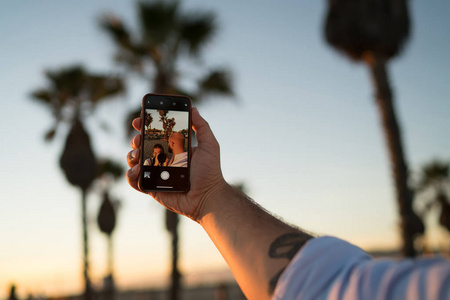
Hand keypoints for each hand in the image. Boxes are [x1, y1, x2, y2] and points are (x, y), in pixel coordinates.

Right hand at [126, 107, 226, 221]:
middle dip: (136, 139)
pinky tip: (139, 169)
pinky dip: (131, 174)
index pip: (155, 134)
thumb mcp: (209, 145)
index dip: (145, 126)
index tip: (140, 119)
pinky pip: (135, 181)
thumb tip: (193, 108)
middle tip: (139, 138)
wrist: (207, 197)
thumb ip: (202, 126)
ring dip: (131, 155)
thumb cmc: (210, 172)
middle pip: (141, 145)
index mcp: (173, 148)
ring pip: (134, 161)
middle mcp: (162, 159)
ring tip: (139, 155)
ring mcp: (155, 173)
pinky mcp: (151, 188)